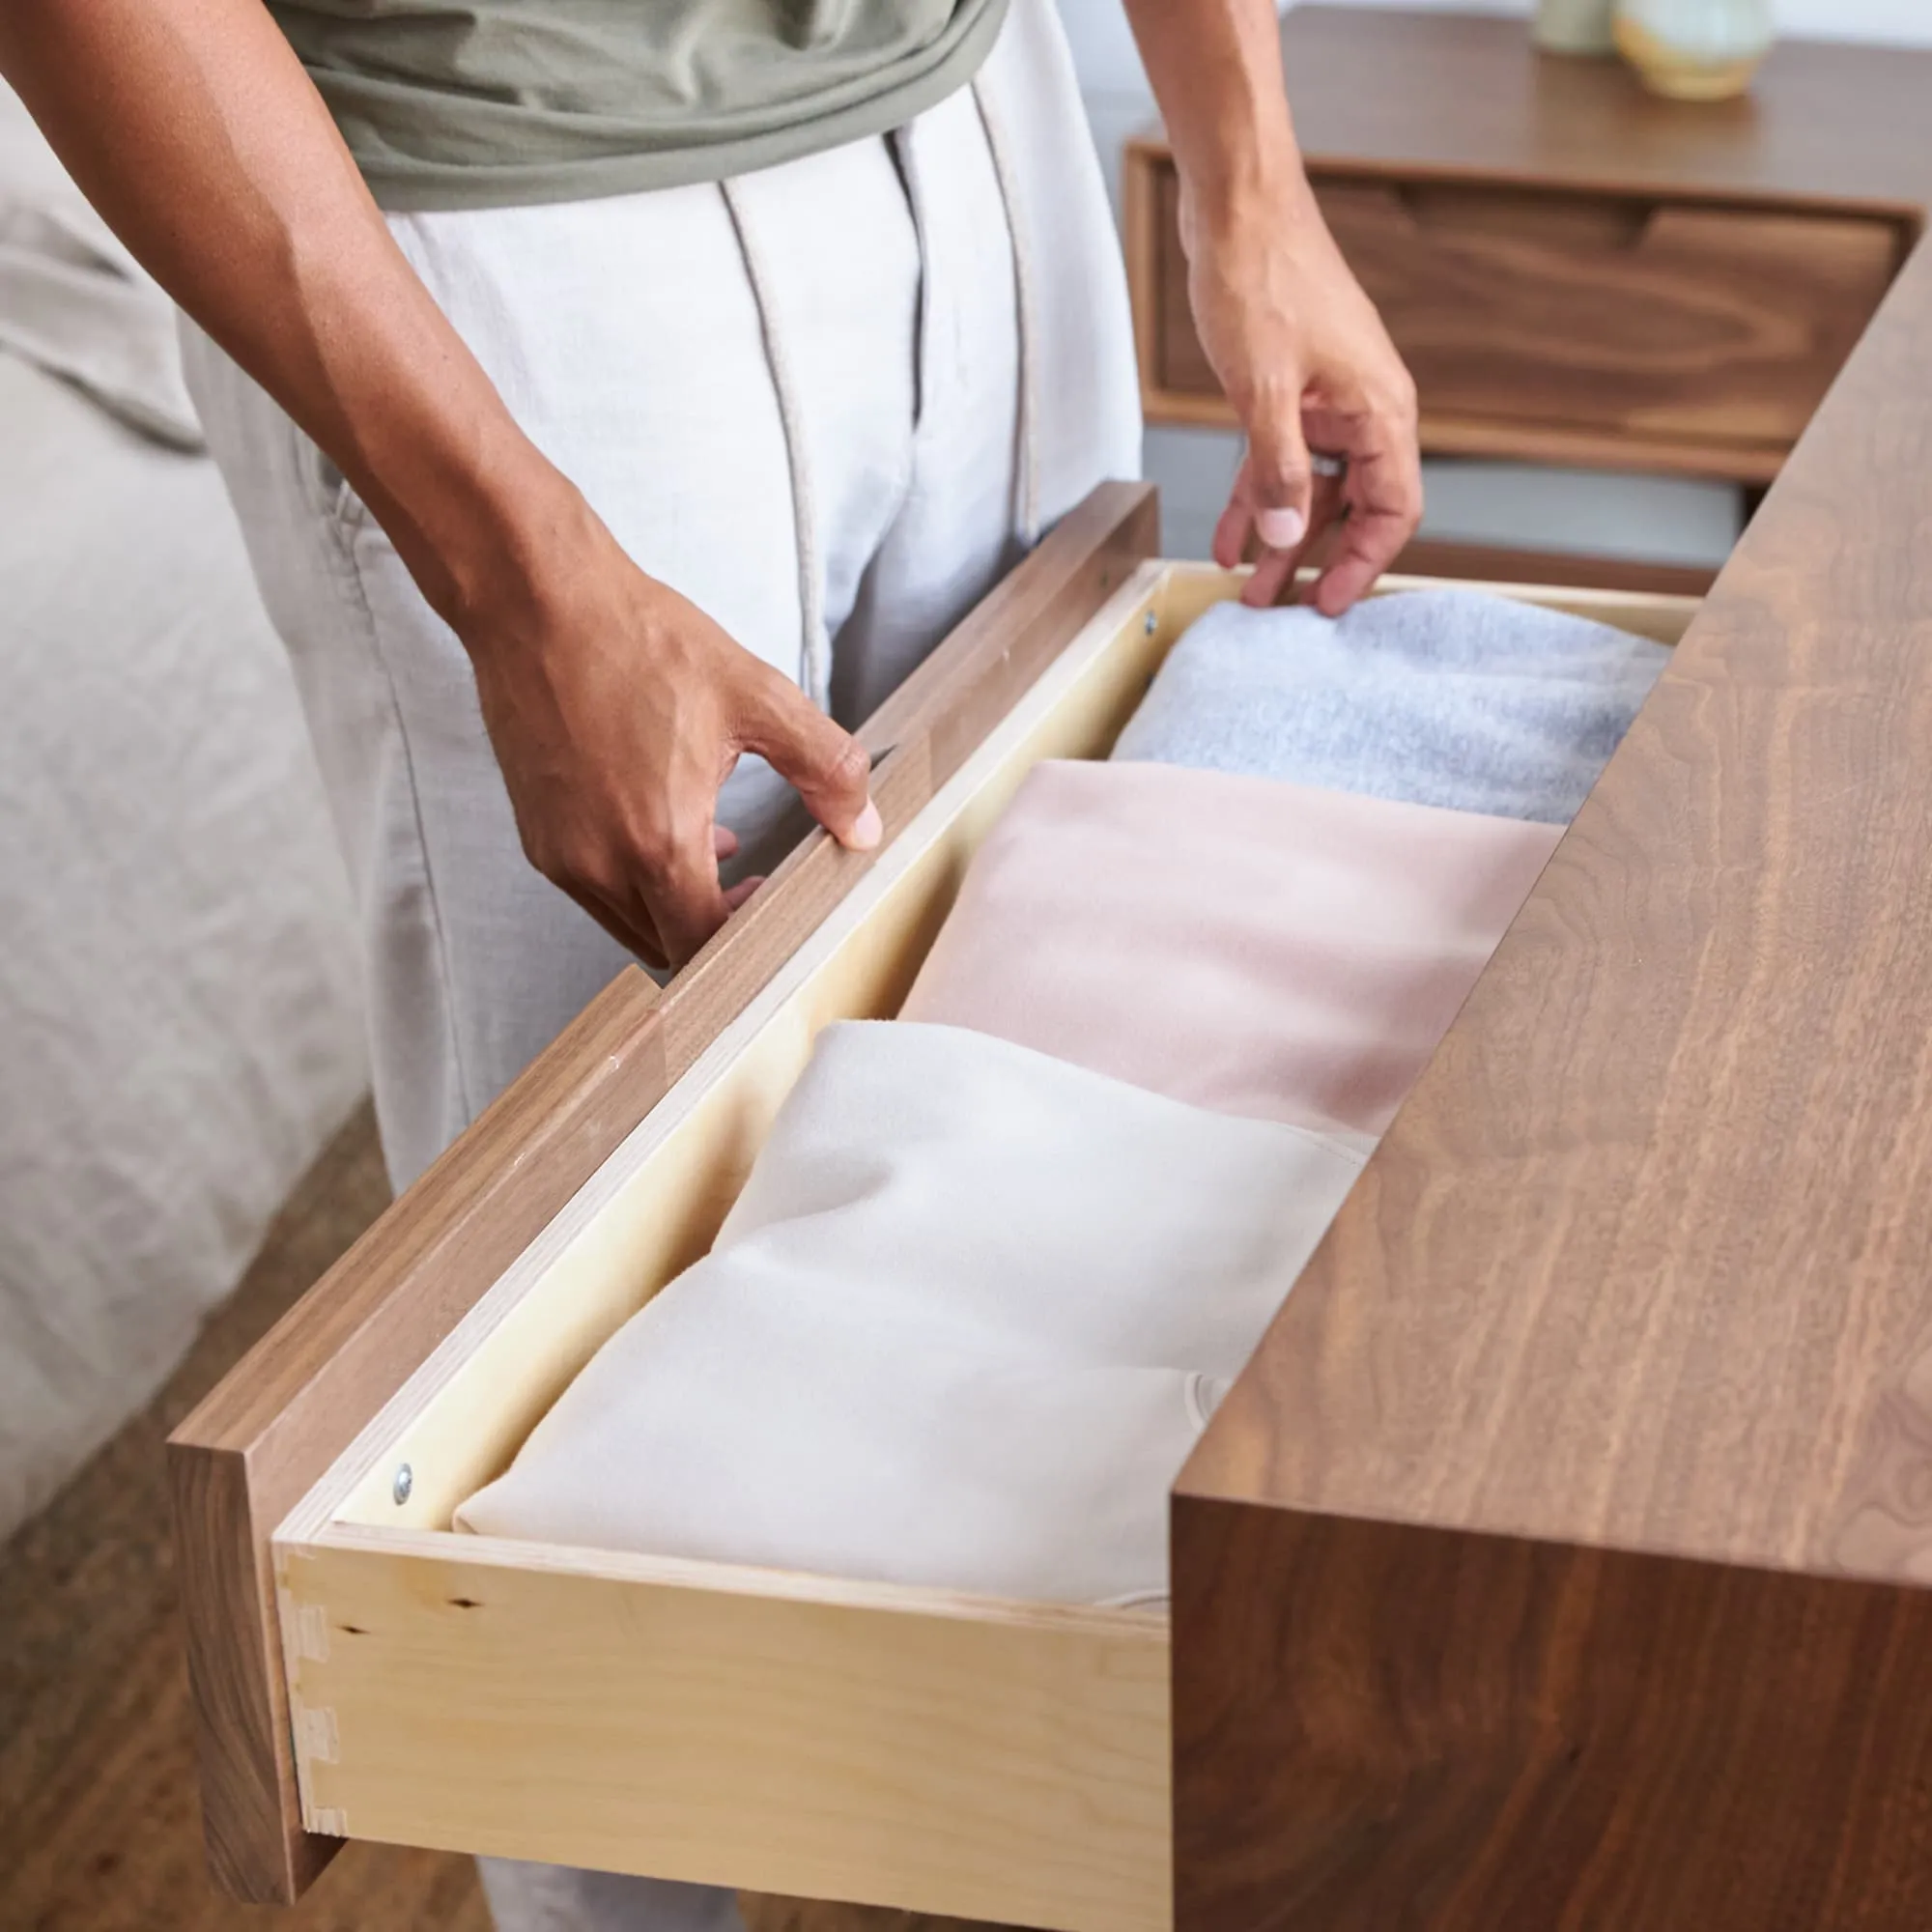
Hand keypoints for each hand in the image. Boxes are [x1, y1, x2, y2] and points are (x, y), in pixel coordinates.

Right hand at [457, 482, 879, 969]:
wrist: (536, 599)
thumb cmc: (637, 641)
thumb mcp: (756, 697)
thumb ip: (825, 768)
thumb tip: (863, 826)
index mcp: (657, 841)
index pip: (703, 946)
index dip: (747, 942)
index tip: (770, 906)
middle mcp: (598, 862)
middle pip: (665, 947)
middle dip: (714, 928)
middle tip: (754, 887)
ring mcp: (559, 853)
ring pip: (628, 920)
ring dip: (674, 901)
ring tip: (714, 846)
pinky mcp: (538, 835)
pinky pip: (595, 887)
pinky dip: (635, 875)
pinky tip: (663, 818)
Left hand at [1182, 181, 1422, 613]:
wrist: (1236, 205)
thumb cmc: (1260, 277)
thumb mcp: (1263, 391)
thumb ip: (1278, 472)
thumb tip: (1290, 540)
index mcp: (1379, 410)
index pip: (1393, 510)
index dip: (1363, 564)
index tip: (1326, 605)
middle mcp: (1363, 409)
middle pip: (1352, 508)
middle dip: (1314, 562)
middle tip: (1277, 610)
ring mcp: (1327, 399)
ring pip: (1312, 490)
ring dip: (1281, 539)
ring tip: (1249, 588)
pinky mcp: (1291, 388)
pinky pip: (1280, 460)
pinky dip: (1257, 498)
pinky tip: (1229, 537)